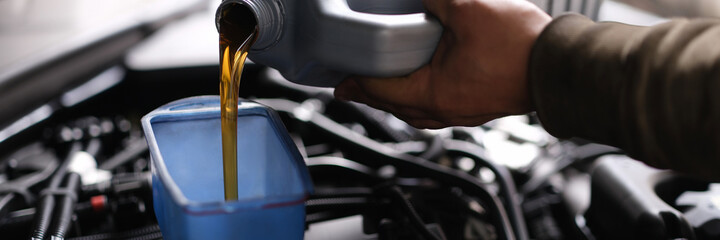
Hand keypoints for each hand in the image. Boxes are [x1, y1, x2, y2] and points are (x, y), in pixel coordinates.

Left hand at [334, 0, 550, 128]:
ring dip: (397, 100)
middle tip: (354, 87)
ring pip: (418, 112)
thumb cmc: (521, 45)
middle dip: (372, 96)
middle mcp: (446, 110)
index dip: (358, 84)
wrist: (561, 64)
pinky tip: (424, 84)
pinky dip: (421, 99)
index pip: (382, 91)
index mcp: (434, 93)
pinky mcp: (480, 106)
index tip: (341, 83)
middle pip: (396, 106)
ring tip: (385, 87)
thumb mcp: (467, 9)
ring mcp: (464, 112)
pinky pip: (439, 108)